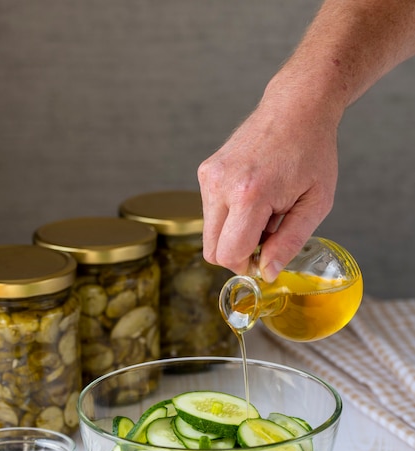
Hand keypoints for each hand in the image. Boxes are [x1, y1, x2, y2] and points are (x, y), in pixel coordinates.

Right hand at [198, 77, 339, 281]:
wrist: (296, 108)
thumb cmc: (312, 152)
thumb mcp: (315, 204)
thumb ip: (289, 243)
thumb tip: (267, 272)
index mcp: (250, 195)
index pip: (229, 254)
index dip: (247, 266)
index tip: (266, 260)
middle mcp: (221, 185)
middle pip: (212, 251)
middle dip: (237, 254)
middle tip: (266, 239)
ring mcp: (209, 176)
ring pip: (209, 234)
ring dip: (234, 235)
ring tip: (263, 213)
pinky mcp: (206, 171)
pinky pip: (211, 213)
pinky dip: (229, 217)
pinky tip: (253, 199)